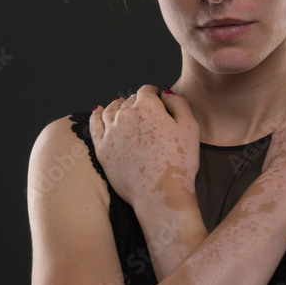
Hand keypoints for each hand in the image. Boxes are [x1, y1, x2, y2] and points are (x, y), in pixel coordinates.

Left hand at [89, 85, 200, 212]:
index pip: (146, 91)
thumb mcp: (191, 127)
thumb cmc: (180, 162)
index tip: (156, 97)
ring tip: (120, 105)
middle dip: (137, 102)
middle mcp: (125, 115)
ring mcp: (111, 132)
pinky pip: (95, 126)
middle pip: (129, 101)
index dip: (152, 93)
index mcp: (147, 107)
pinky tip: (97, 111)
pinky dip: (96, 116)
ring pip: (110, 111)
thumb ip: (179, 103)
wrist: (160, 193)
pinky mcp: (102, 149)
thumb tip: (164, 94)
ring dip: (117, 106)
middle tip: (144, 111)